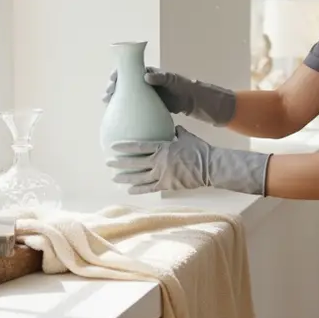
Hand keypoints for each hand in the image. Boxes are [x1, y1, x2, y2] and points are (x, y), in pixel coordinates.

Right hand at [103, 68, 236, 125]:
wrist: (216, 108)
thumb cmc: (202, 94)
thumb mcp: (183, 86)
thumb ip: (166, 79)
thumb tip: (146, 75)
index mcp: (161, 76)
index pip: (137, 71)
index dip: (123, 74)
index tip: (112, 81)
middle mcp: (159, 84)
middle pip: (133, 83)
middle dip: (118, 87)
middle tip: (106, 95)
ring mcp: (160, 96)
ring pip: (136, 96)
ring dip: (124, 100)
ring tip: (110, 106)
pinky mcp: (163, 107)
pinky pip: (144, 107)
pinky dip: (134, 110)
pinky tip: (125, 119)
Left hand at [107, 125, 268, 195]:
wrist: (210, 167)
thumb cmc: (201, 150)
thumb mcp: (189, 137)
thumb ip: (179, 133)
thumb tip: (175, 127)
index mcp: (163, 148)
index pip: (139, 146)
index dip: (125, 146)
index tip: (113, 146)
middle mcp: (159, 162)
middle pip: (135, 163)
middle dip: (120, 163)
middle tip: (108, 162)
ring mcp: (162, 175)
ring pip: (139, 177)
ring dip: (125, 177)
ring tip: (114, 177)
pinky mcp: (167, 185)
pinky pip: (149, 188)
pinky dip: (138, 189)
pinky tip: (128, 190)